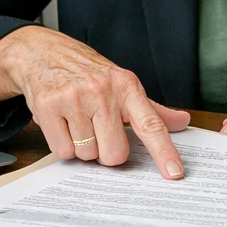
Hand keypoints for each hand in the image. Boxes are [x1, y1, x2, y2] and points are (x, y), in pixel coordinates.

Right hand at [0, 25, 189, 175]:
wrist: (44, 53)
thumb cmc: (89, 73)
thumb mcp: (122, 84)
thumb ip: (151, 109)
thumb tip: (182, 122)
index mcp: (127, 86)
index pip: (150, 124)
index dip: (163, 152)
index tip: (174, 173)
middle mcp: (102, 91)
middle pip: (115, 153)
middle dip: (107, 151)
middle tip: (99, 130)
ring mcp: (74, 98)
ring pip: (87, 154)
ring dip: (83, 146)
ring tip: (77, 121)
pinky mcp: (48, 107)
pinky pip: (63, 151)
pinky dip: (63, 144)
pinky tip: (62, 122)